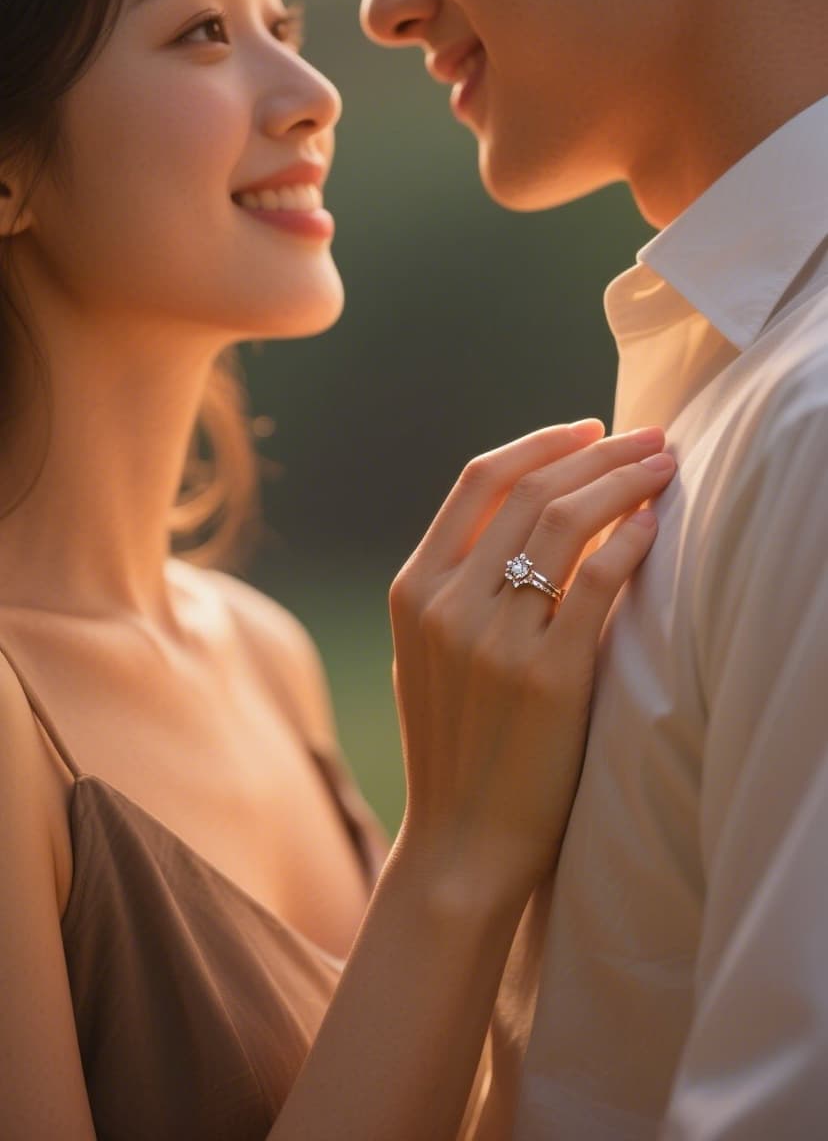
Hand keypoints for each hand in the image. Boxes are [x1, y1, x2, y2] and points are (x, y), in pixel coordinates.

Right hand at [389, 420, 675, 911]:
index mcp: (414, 589)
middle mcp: (448, 603)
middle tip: (647, 436)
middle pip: (531, 489)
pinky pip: (599, 582)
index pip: (479, 480)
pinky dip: (632, 541)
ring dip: (624, 482)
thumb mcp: (430, 651)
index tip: (589, 427)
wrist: (461, 842)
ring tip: (664, 467)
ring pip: (568, 522)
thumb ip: (460, 582)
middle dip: (597, 450)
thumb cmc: (456, 744)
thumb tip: (531, 511)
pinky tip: (656, 525)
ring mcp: (495, 639)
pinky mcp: (546, 677)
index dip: (541, 443)